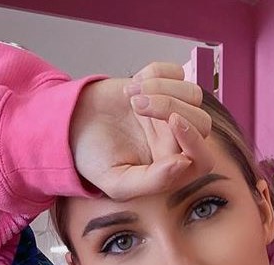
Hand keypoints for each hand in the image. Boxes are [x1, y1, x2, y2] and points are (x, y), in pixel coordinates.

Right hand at [70, 62, 212, 200]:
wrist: (69, 126)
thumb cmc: (93, 159)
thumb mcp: (118, 183)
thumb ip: (154, 181)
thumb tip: (185, 163)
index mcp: (170, 167)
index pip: (204, 160)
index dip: (195, 141)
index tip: (172, 122)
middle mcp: (175, 140)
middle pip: (202, 122)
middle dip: (171, 107)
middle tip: (137, 106)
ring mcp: (171, 110)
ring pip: (193, 94)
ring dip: (162, 89)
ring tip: (131, 98)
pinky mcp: (162, 86)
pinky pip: (177, 72)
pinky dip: (156, 73)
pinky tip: (132, 84)